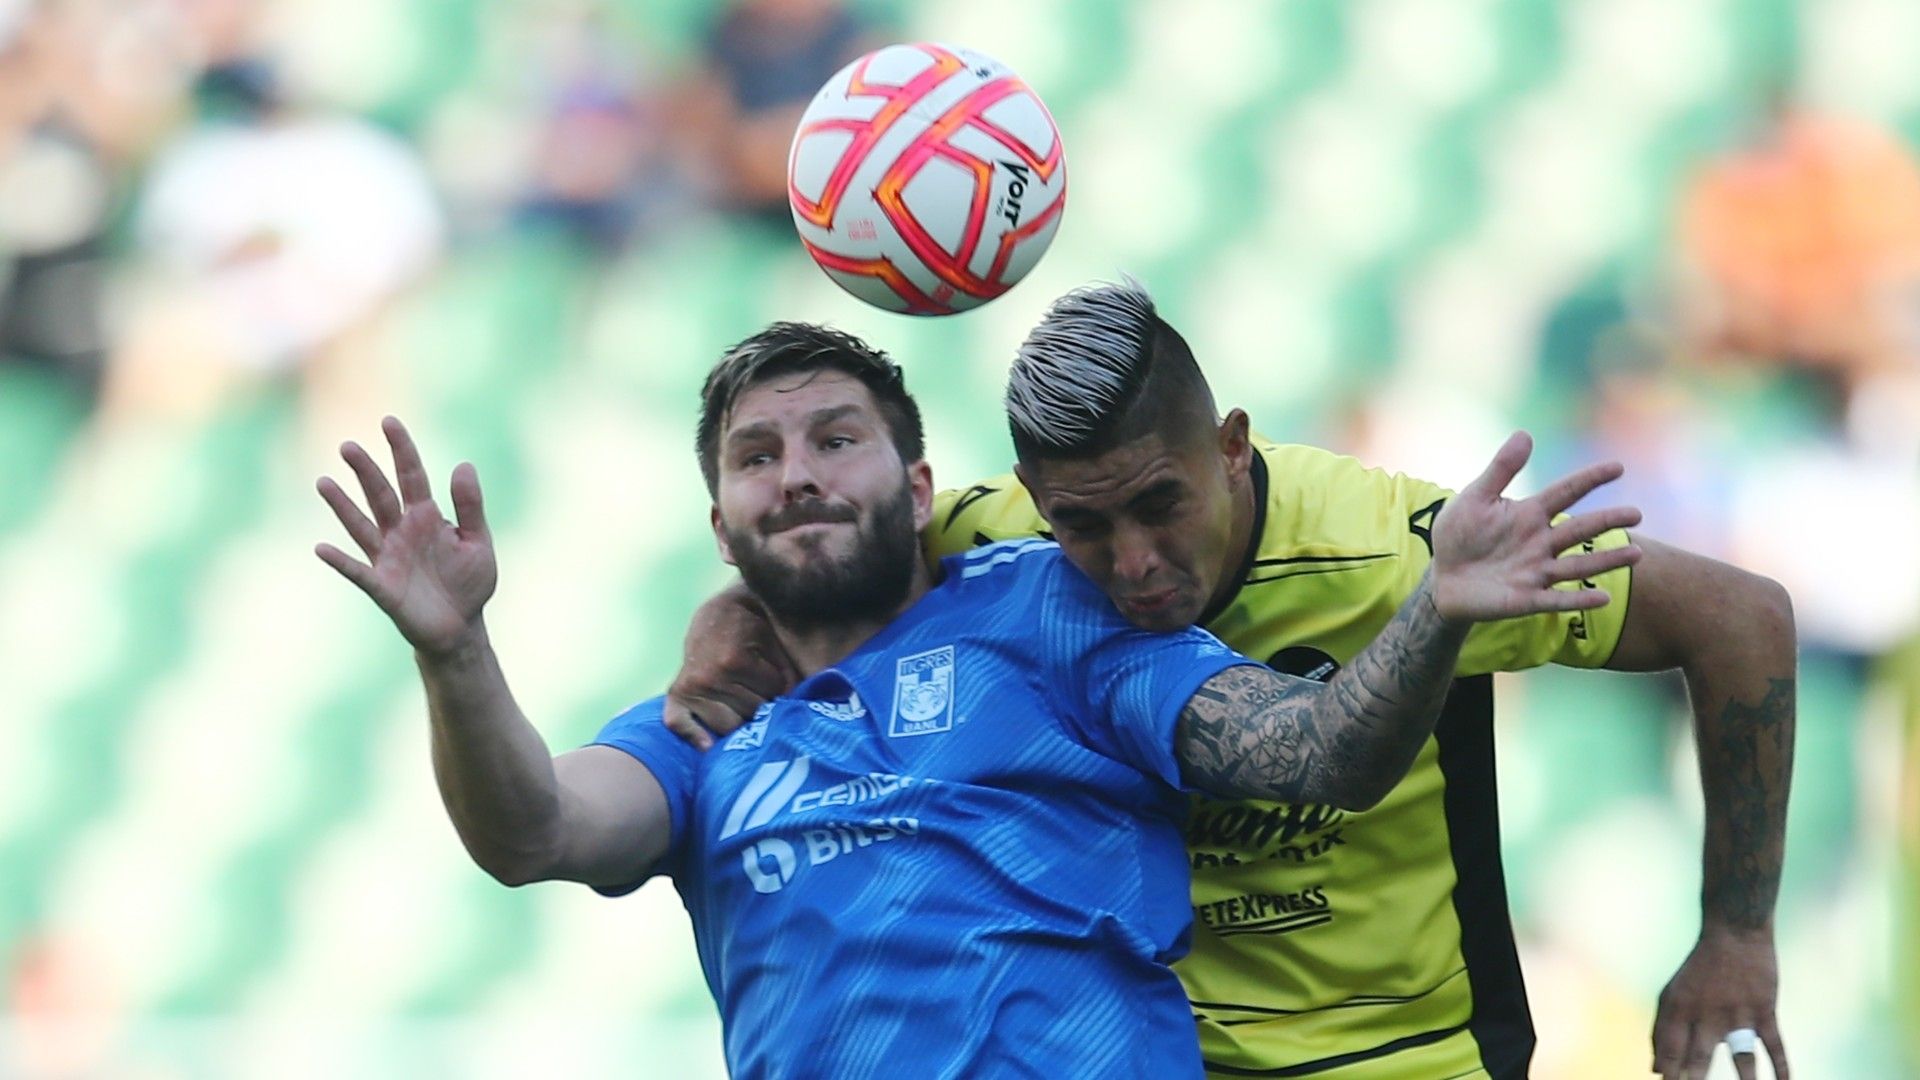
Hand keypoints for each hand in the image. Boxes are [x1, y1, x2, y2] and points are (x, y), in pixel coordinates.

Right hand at [315, 416, 496, 656]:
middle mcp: (402, 531)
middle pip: (381, 494)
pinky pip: (358, 571)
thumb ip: (470, 506)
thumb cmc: (469, 581)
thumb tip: (463, 464)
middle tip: (348, 445)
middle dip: (366, 471)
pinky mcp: (382, 586)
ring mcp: (388, 557)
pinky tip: (321, 548)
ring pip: (362, 526)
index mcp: (427, 516)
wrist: (461, 626)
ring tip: (324, 482)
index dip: (401, 449)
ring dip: (343, 506)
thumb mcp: (478, 541)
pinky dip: (341, 561)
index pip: (412, 475)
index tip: (389, 421)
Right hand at [663, 585, 796, 750]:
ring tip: (740, 697)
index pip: (773, 692)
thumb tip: (793, 709)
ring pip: (728, 726)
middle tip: (756, 686)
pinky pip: (680, 724)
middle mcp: (709, 677)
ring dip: (739, 716)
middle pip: (751, 712)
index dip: (777, 683)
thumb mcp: (776, 644)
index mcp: (735, 660)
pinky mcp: (676, 694)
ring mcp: (691, 687)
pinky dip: (693, 735)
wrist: (719, 614)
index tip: (772, 672)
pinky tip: (707, 745)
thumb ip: (788, 676)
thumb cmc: (754, 629)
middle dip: (761, 702)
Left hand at [1429, 431, 1642, 623]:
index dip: (1590, 479)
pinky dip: (1578, 601)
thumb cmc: (1458, 534)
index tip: (1618, 467)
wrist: (1441, 577)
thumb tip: (1525, 433)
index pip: (1566, 492)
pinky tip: (1602, 599)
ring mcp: (1536, 571)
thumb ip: (1501, 470)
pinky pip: (1557, 600)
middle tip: (1636, 514)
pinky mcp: (1527, 599)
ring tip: (1636, 554)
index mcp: (1529, 514)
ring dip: (1606, 560)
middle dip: (1608, 521)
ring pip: (1578, 566)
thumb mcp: (1475, 498)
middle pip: (1580, 529)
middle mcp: (1540, 542)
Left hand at [1651, 927, 1787, 1079]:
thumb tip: (1656, 1070)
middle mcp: (1706, 1014)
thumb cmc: (1698, 973)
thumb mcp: (1671, 995)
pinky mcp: (1764, 1011)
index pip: (1670, 1052)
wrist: (1733, 935)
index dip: (1669, 1074)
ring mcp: (1737, 1013)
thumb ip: (1662, 1032)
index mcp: (1678, 1010)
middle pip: (1699, 1058)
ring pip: (1741, 1058)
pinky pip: (1775, 1045)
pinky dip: (1781, 1067)